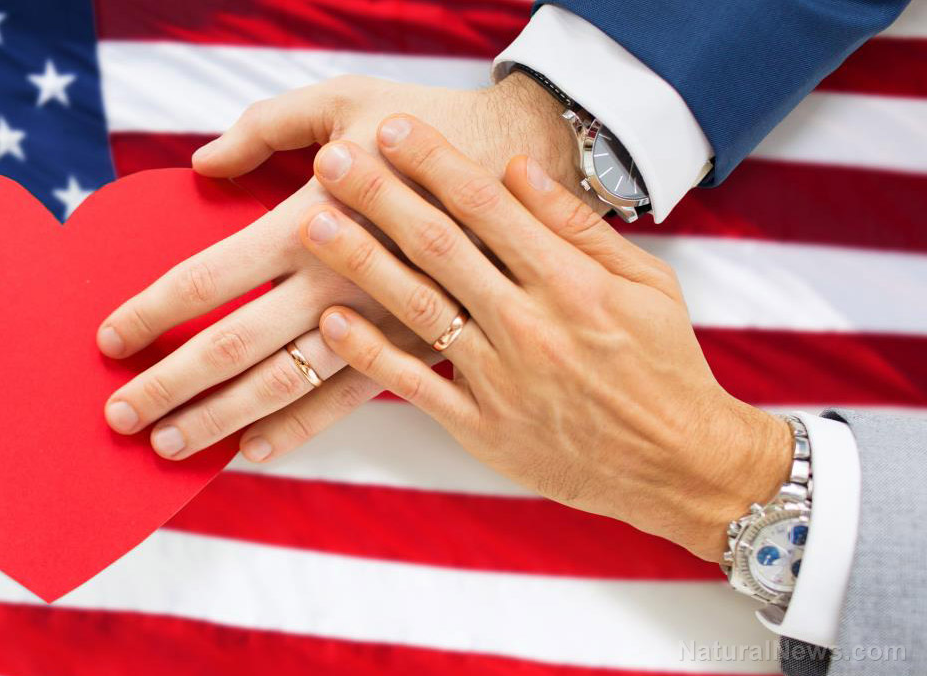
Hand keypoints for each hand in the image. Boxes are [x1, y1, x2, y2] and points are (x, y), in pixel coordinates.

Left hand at [97, 73, 588, 462]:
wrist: (531, 166)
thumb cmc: (431, 126)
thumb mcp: (346, 102)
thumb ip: (266, 127)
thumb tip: (201, 164)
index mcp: (310, 219)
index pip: (207, 278)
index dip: (152, 312)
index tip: (107, 340)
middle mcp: (335, 283)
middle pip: (232, 347)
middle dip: (168, 386)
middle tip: (116, 417)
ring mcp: (376, 325)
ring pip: (282, 388)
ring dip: (219, 421)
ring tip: (168, 447)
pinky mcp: (414, 349)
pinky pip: (345, 402)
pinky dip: (296, 430)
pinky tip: (253, 451)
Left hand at [298, 114, 792, 561]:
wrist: (680, 465)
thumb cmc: (664, 364)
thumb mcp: (644, 282)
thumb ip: (577, 225)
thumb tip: (516, 167)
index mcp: (571, 282)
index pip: (489, 207)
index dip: (436, 163)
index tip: (393, 129)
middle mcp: (531, 324)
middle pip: (441, 248)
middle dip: (382, 197)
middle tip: (333, 159)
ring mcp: (503, 379)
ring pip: (418, 310)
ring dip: (361, 263)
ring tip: (313, 223)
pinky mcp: (484, 429)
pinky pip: (417, 386)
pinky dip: (372, 355)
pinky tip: (331, 322)